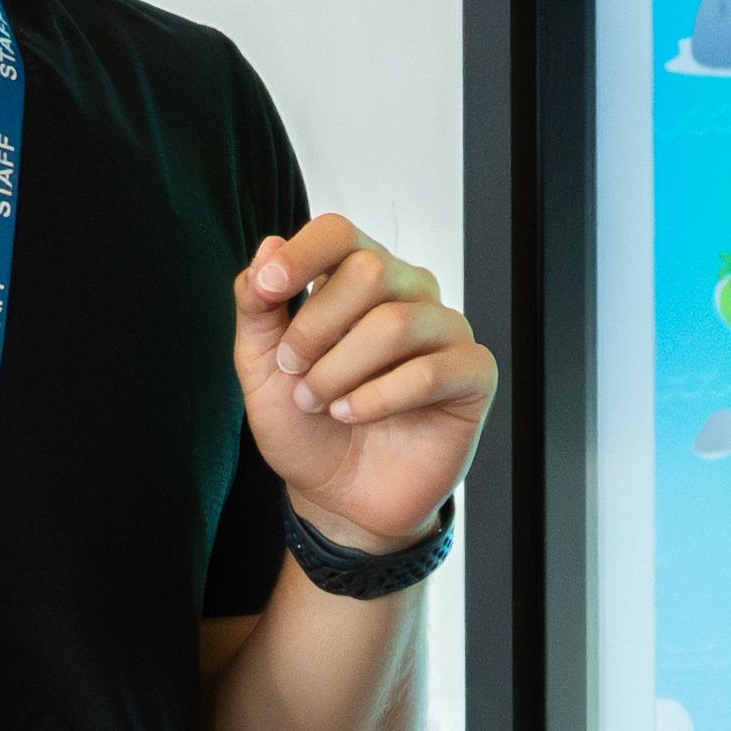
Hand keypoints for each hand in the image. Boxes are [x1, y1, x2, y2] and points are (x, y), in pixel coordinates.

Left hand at [231, 213, 492, 550]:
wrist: (340, 498)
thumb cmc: (307, 426)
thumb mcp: (262, 367)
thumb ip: (258, 307)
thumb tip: (268, 248)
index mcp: (359, 278)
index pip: (340, 232)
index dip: (302, 255)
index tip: (268, 290)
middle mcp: (409, 292)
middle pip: (369, 270)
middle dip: (317, 328)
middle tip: (295, 373)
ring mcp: (445, 331)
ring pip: (396, 323)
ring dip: (341, 371)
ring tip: (321, 405)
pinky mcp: (473, 374)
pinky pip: (430, 371)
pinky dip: (379, 398)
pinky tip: (353, 416)